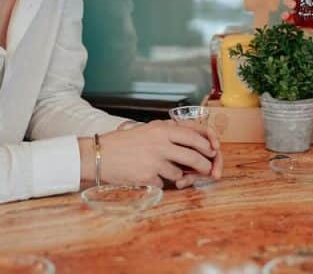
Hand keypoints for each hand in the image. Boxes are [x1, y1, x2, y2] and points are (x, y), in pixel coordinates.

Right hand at [87, 120, 222, 188]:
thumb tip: (193, 142)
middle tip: (207, 170)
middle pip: (193, 156)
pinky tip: (146, 176)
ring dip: (176, 176)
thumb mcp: (148, 130)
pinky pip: (163, 183)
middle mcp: (161, 143)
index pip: (194, 134)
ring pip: (179, 173)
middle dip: (204, 165)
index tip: (213, 150)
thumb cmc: (123, 143)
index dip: (207, 144)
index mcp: (162, 129)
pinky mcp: (148, 176)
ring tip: (162, 171)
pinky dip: (159, 183)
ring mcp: (155, 160)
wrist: (99, 155)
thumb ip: (169, 134)